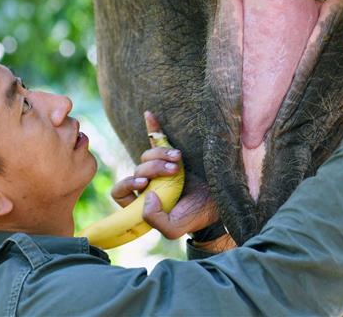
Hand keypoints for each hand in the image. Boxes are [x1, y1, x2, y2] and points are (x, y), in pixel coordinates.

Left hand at [109, 111, 219, 238]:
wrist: (220, 202)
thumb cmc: (195, 217)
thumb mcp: (173, 228)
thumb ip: (154, 219)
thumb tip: (146, 195)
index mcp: (143, 201)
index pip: (121, 192)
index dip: (128, 185)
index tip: (145, 183)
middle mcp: (149, 183)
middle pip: (137, 169)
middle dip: (154, 168)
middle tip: (174, 170)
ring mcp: (161, 168)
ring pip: (147, 155)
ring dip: (161, 154)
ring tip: (179, 158)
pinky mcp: (173, 155)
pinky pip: (158, 138)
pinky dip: (153, 126)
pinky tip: (149, 115)